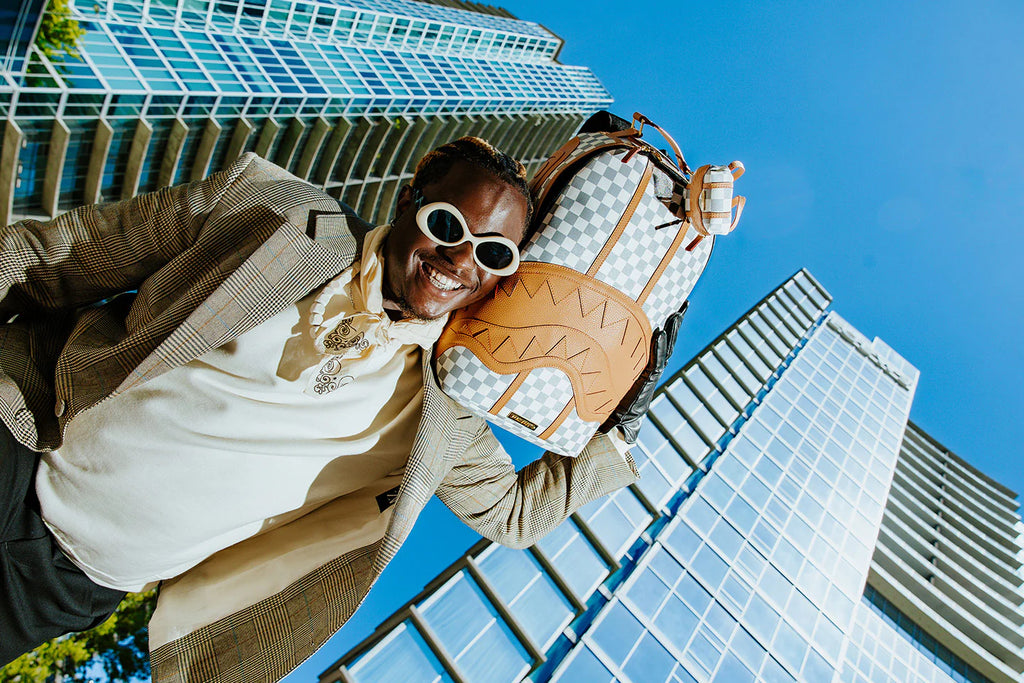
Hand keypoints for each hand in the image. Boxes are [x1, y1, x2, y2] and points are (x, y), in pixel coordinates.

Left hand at [600, 302, 687, 442]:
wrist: (618, 425)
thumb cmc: (614, 405)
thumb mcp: (614, 381)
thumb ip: (612, 369)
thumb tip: (596, 346)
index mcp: (649, 367)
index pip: (662, 343)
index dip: (670, 327)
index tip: (676, 309)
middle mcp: (653, 369)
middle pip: (669, 342)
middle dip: (676, 323)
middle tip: (685, 304)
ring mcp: (651, 375)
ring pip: (665, 349)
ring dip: (671, 330)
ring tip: (676, 313)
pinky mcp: (647, 381)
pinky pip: (655, 360)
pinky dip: (658, 346)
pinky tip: (660, 331)